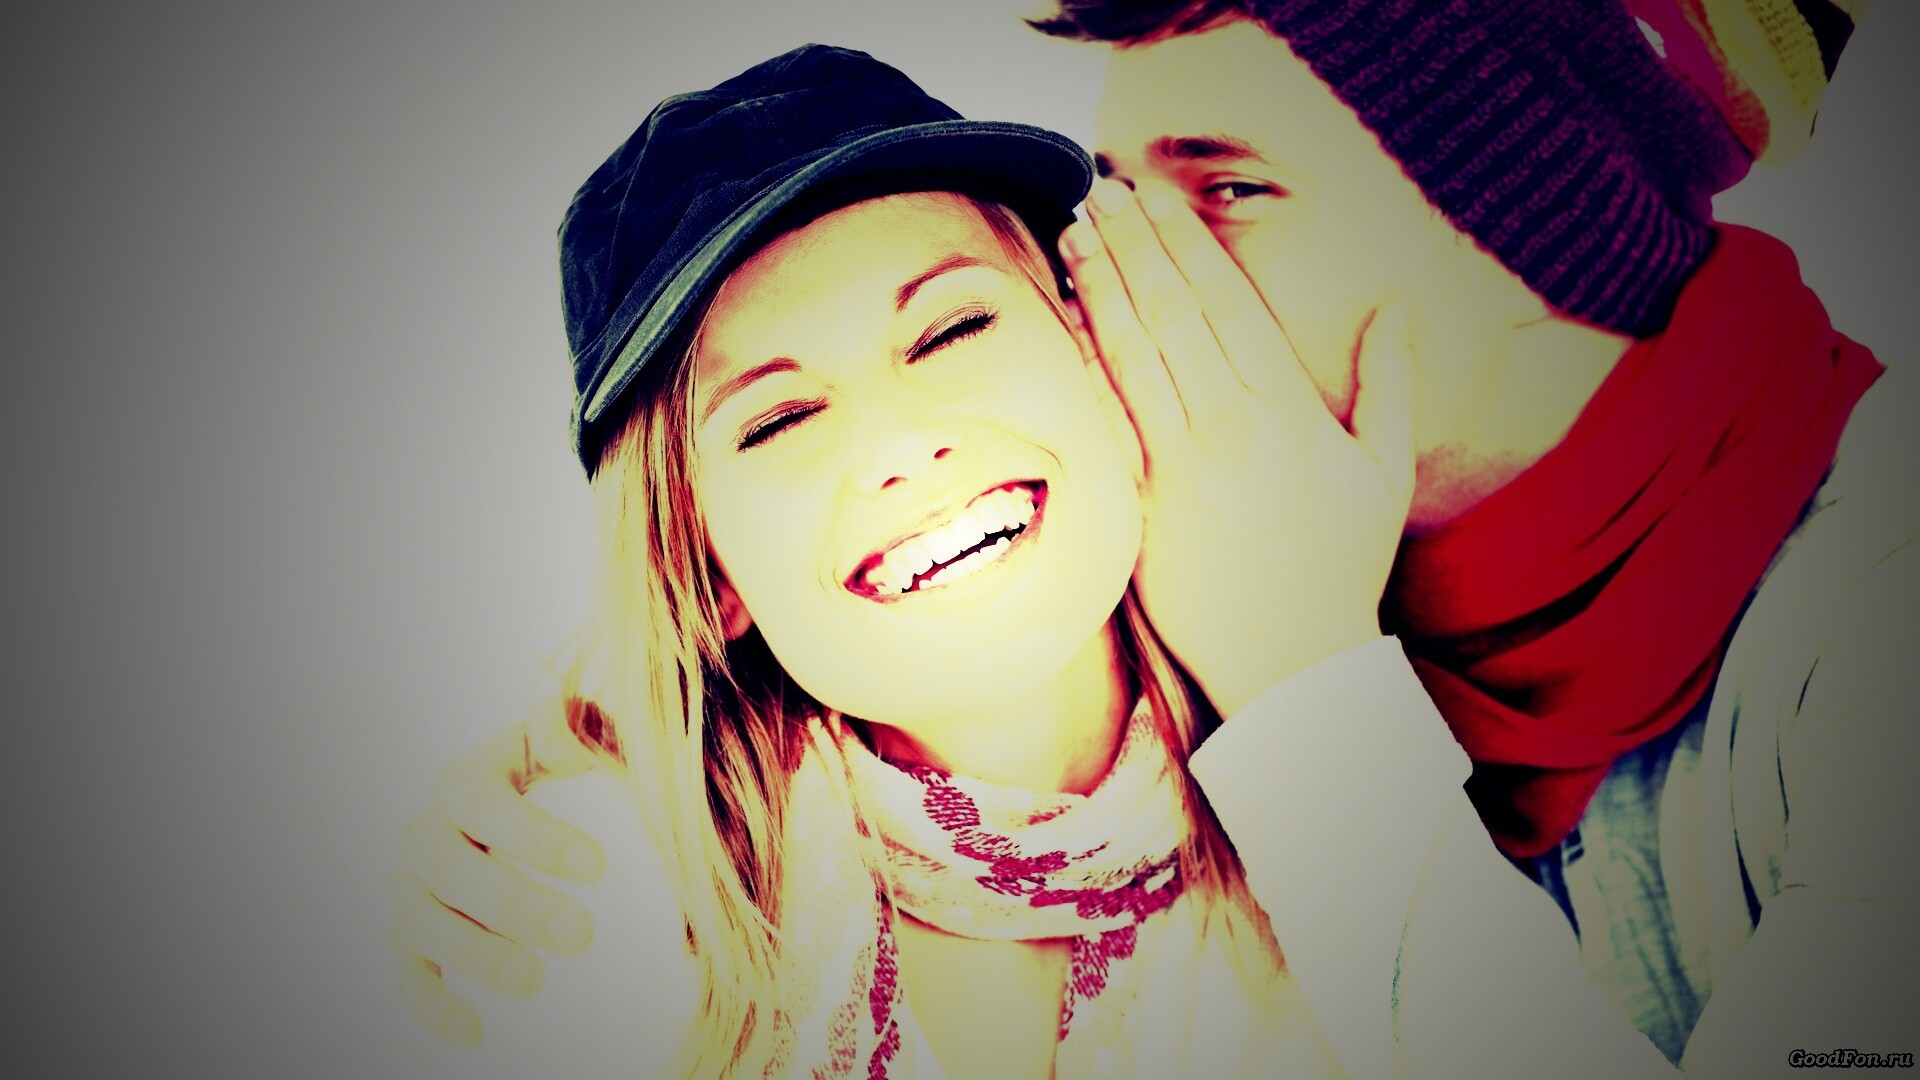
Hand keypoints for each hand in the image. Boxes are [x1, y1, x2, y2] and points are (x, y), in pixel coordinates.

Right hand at [388, 693, 605, 1045]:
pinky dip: (431, 1004)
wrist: (527, 814)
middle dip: (512, 903)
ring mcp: (413, 888)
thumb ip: (578, 727)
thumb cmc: (569, 774)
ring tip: (535, 981)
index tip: (600, 867)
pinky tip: (474, 1032)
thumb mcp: (582, 740)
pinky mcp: (412, 938)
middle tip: (583, 936)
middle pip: (448, 866)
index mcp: (465, 778)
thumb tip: (558, 712)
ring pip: (421, 921)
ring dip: (473, 954)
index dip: (532, 833)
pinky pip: (408, 973)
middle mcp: (427, 832)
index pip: (481, 799)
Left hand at [1061, 179, 1415, 717]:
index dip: (1185, 243)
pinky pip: (1108, 420)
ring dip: (1100, 286)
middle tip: (1100, 190)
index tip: (1156, 197)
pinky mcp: (1142, 506)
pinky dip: (1085, 364)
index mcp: (1288, 410)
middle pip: (1170, 314)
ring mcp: (1180, 467)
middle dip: (1133, 245)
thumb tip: (1401, 304)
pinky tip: (1065, 320)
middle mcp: (1229, 428)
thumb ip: (1390, 381)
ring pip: (1132, 356)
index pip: (1226, 302)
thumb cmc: (1342, 566)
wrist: (1296, 664)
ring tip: (1076, 232)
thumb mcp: (1382, 470)